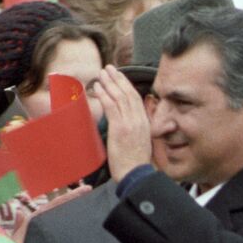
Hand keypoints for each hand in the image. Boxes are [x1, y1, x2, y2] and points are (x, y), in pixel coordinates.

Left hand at [94, 65, 153, 180]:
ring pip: (119, 97)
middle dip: (117, 78)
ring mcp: (130, 123)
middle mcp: (139, 120)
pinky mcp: (120, 128)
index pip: (136, 98)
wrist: (136, 174)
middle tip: (108, 68)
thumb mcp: (141, 142)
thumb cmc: (136, 163)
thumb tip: (129, 122)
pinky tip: (97, 88)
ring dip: (109, 83)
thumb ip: (136, 129)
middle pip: (128, 93)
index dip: (126, 85)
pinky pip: (111, 107)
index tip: (119, 76)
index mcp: (145, 123)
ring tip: (101, 74)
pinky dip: (104, 95)